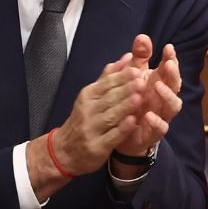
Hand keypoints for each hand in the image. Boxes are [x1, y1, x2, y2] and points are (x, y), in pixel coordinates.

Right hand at [52, 55, 150, 175]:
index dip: (121, 77)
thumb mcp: (92, 96)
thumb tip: (127, 56)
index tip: (137, 69)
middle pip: (109, 98)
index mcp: (88, 96)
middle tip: (142, 81)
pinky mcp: (96, 147)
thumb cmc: (84, 119)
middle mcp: (87, 111)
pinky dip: (122, 129)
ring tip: (140, 98)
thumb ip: (109, 77)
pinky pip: (111, 136)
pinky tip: (133, 122)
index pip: (105, 84)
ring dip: (125, 107)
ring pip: (110, 116)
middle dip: (126, 89)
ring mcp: (91, 130)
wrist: (65, 151)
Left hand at [114, 35, 181, 156]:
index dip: (171, 58)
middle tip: (167, 64)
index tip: (168, 48)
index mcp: (161, 82)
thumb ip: (139, 57)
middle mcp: (164, 98)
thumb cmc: (132, 99)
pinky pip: (160, 127)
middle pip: (175, 85)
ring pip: (173, 106)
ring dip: (167, 95)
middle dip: (173, 74)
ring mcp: (162, 114)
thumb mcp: (133, 75)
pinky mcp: (154, 132)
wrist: (122, 131)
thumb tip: (142, 37)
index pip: (170, 68)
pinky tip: (148, 115)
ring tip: (157, 86)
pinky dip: (156, 122)